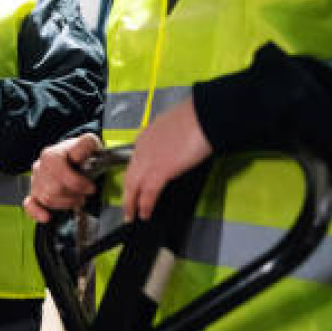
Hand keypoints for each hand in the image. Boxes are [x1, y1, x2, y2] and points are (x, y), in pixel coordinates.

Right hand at [25, 133, 102, 222]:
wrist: (70, 155)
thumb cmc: (79, 152)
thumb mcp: (88, 142)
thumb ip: (86, 144)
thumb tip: (79, 156)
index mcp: (52, 155)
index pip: (62, 173)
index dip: (79, 183)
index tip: (91, 187)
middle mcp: (41, 166)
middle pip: (54, 189)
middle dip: (73, 195)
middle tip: (84, 195)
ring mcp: (35, 180)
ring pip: (46, 199)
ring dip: (65, 204)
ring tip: (76, 200)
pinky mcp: (33, 191)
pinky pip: (29, 203)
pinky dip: (37, 212)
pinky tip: (46, 216)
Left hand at [120, 97, 212, 221]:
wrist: (204, 114)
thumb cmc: (196, 117)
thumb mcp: (174, 126)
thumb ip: (168, 139)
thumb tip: (174, 147)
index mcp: (146, 136)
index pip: (135, 160)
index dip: (135, 175)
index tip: (135, 185)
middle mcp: (142, 148)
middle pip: (129, 175)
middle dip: (127, 193)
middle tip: (127, 207)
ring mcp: (149, 159)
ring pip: (133, 185)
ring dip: (131, 203)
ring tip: (131, 216)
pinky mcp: (161, 170)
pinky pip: (148, 192)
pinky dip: (145, 205)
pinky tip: (145, 214)